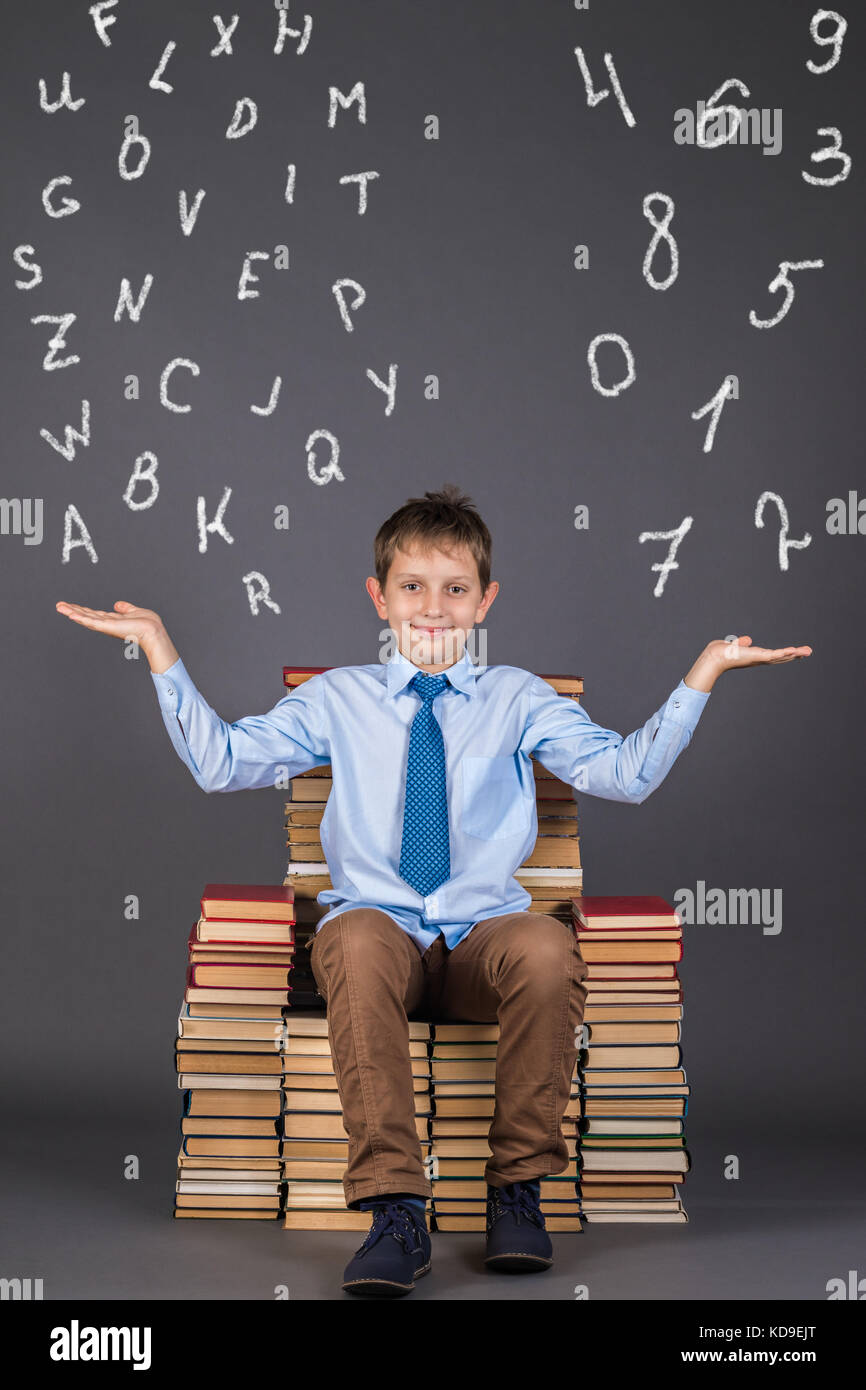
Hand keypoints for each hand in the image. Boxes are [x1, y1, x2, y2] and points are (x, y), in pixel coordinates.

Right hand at [55, 600, 179, 672]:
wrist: (154, 631)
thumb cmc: (149, 624)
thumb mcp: (134, 611)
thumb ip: (125, 608)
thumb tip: (117, 604)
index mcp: (113, 620)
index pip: (94, 614)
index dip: (82, 610)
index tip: (71, 606)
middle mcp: (107, 624)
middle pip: (86, 616)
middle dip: (72, 610)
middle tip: (59, 605)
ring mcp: (106, 626)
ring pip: (86, 618)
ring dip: (72, 612)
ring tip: (60, 607)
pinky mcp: (108, 627)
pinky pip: (92, 622)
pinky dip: (81, 618)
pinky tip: (71, 614)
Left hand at [684, 635, 811, 691]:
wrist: (714, 657)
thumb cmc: (720, 652)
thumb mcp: (734, 646)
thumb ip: (742, 643)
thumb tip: (747, 640)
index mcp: (755, 656)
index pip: (773, 656)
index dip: (785, 655)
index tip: (796, 652)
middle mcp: (759, 659)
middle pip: (781, 658)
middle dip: (795, 655)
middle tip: (808, 652)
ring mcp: (759, 658)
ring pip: (781, 657)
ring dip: (795, 654)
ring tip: (807, 651)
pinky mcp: (757, 656)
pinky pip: (774, 655)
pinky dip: (784, 653)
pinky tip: (794, 651)